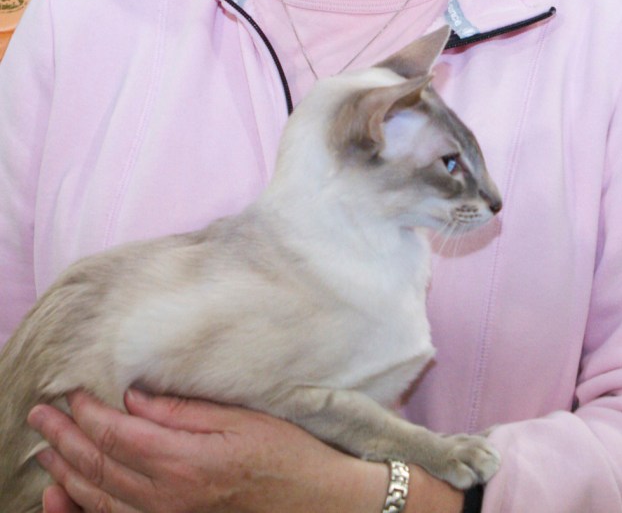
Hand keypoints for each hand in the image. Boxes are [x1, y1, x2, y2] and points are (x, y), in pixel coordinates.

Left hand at [28, 388, 388, 512]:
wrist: (311, 501)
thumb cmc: (282, 453)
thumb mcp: (238, 418)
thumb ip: (181, 410)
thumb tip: (134, 395)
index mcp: (184, 462)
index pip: (119, 436)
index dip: (89, 413)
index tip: (70, 391)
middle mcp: (168, 497)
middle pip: (101, 466)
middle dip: (65, 439)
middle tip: (40, 414)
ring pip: (100, 496)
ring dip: (66, 471)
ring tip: (44, 451)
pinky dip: (83, 508)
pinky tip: (65, 496)